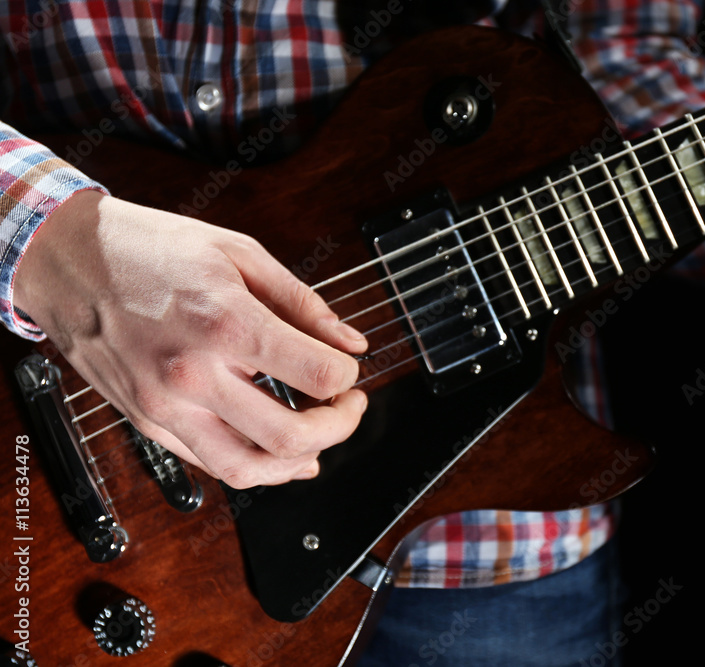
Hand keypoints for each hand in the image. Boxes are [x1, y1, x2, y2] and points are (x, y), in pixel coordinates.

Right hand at [13, 190, 367, 487]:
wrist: (66, 260)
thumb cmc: (147, 249)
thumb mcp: (238, 253)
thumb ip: (302, 303)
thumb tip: (349, 341)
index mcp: (225, 324)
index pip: (318, 375)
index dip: (348, 374)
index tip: (348, 366)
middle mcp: (194, 375)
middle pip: (292, 436)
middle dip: (339, 426)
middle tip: (347, 405)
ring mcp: (166, 407)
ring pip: (249, 470)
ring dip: (299, 460)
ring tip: (319, 435)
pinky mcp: (147, 423)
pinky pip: (209, 465)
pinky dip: (254, 466)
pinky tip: (277, 452)